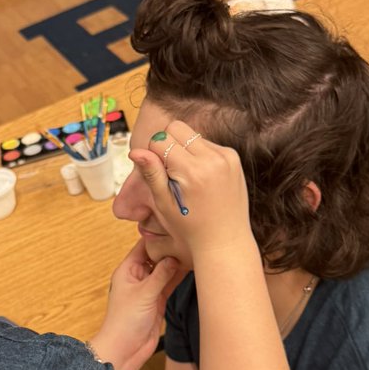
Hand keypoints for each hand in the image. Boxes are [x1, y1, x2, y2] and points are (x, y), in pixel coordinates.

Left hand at [89, 240, 183, 369]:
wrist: (125, 349)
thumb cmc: (124, 321)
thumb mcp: (144, 294)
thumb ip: (161, 275)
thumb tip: (174, 256)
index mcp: (127, 270)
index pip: (143, 246)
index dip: (157, 236)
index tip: (174, 226)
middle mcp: (138, 276)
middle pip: (156, 256)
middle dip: (171, 249)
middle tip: (190, 238)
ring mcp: (149, 288)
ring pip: (166, 270)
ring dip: (177, 263)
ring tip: (195, 251)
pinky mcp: (158, 300)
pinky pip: (170, 283)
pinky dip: (180, 277)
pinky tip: (192, 268)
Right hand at [129, 120, 251, 258]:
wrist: (225, 241)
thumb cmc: (191, 228)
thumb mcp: (164, 203)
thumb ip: (151, 173)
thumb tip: (135, 151)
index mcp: (192, 171)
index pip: (160, 139)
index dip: (153, 154)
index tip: (160, 174)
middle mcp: (212, 159)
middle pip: (176, 128)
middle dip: (168, 144)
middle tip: (171, 172)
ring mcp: (226, 156)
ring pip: (192, 134)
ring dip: (184, 149)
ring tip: (188, 177)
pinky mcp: (234, 157)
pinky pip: (208, 144)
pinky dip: (200, 155)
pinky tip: (202, 177)